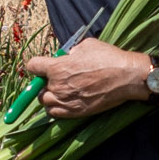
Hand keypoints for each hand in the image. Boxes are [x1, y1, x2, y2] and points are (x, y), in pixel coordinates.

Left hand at [22, 38, 156, 120]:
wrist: (125, 77)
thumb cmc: (108, 58)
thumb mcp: (87, 45)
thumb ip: (72, 51)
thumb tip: (69, 55)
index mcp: (57, 67)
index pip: (33, 66)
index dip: (37, 65)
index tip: (43, 66)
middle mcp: (57, 86)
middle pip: (38, 88)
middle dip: (45, 84)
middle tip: (56, 80)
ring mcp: (65, 101)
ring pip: (45, 102)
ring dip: (50, 97)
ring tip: (61, 92)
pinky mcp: (75, 112)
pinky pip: (55, 114)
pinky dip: (56, 109)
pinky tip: (65, 102)